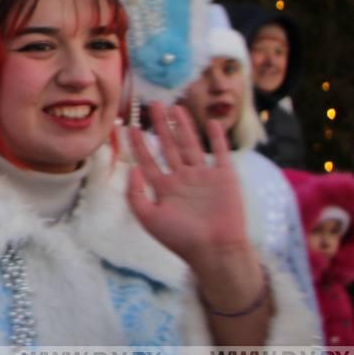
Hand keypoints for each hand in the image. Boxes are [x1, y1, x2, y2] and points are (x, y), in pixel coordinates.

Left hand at [125, 103, 250, 274]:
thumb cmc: (180, 238)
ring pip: (190, 145)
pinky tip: (210, 122)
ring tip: (175, 108)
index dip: (138, 143)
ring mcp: (203, 177)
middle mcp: (182, 179)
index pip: (147, 160)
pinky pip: (220, 153)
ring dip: (183, 126)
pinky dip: (216, 138)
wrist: (215, 250)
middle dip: (161, 125)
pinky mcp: (224, 177)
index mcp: (164, 188)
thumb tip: (130, 169)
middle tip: (154, 104)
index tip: (130, 126)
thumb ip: (135, 194)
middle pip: (169, 146)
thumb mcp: (148, 218)